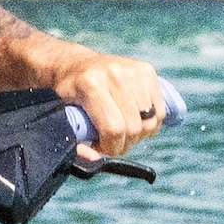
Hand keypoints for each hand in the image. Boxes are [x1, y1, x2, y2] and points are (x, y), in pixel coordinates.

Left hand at [36, 44, 173, 154]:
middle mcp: (114, 74)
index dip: (111, 147)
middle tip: (113, 142)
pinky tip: (136, 122)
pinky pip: (160, 110)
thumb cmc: (70, 96)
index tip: (103, 148)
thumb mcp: (63, 118)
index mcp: (90, 84)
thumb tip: (95, 158)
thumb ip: (75, 143)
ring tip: (123, 131)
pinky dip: (151, 123)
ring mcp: (133, 70)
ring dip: (138, 135)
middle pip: (134, 127)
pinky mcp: (147, 70)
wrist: (77, 64)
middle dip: (125, 144)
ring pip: (150, 121)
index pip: (113, 128)